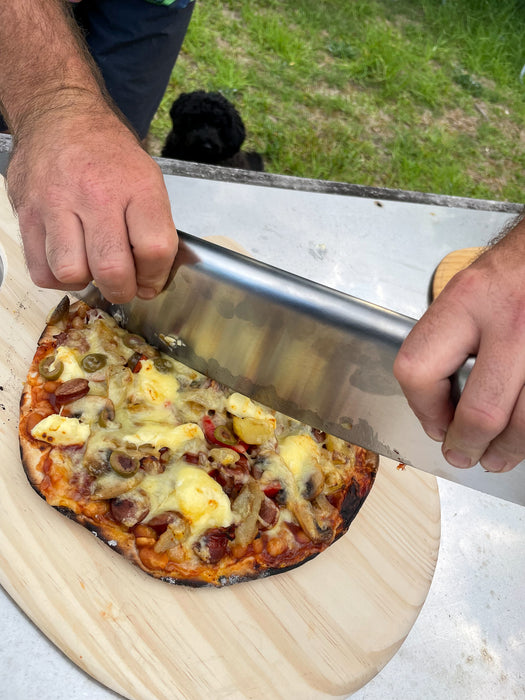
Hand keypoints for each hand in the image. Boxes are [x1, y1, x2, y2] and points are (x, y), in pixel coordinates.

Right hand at [7, 102, 177, 302]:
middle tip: (124, 286)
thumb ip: (154, 227)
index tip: (151, 280)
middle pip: (112, 268)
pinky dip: (58, 278)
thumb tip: (152, 278)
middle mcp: (95, 194)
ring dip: (86, 282)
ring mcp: (56, 204)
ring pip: (71, 273)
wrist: (59, 115)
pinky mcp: (27, 213)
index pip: (155, 248)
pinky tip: (70, 261)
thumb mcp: (146, 178)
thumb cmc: (107, 154)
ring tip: (92, 267)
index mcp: (136, 186)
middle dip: (123, 290)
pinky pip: (42, 270)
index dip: (156, 276)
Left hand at [394, 218, 524, 472]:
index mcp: (467, 301)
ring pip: (523, 421)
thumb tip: (438, 406)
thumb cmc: (514, 270)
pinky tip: (523, 435)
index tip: (432, 423)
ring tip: (497, 457)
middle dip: (467, 443)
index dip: (423, 409)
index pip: (419, 370)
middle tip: (462, 454)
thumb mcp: (468, 290)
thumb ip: (449, 340)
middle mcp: (508, 320)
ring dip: (508, 450)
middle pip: (481, 409)